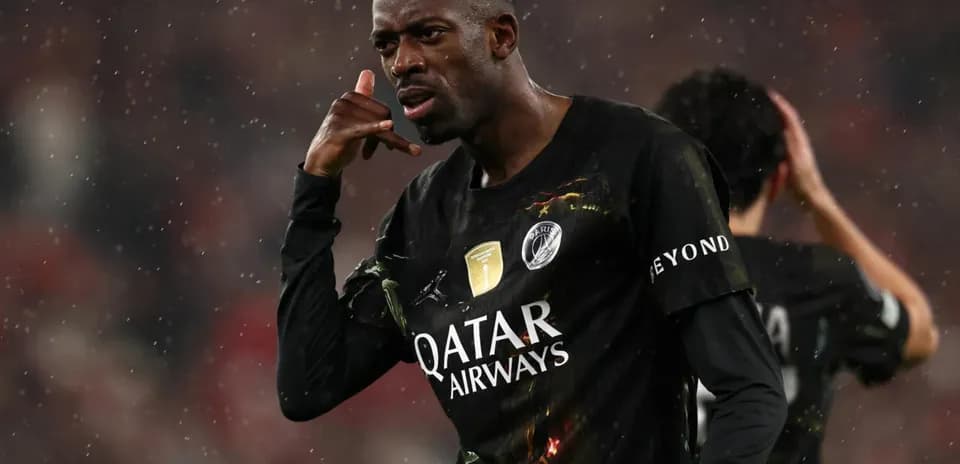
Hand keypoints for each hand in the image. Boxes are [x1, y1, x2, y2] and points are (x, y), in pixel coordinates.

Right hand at [304, 69, 421, 176]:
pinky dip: (377, 128)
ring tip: (373, 153)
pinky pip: (363, 129)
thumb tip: (368, 72)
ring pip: (377, 125)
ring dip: (383, 143)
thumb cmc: (340, 139)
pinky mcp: (339, 132)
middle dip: (389, 136)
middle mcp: (344, 103)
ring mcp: (340, 117)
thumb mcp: (355, 116)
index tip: (387, 141)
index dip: (388, 126)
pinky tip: (388, 126)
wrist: (320, 161)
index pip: (382, 109)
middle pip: (382, 116)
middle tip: (387, 149)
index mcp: (350, 97)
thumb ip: (363, 95)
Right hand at [768, 90, 829, 206]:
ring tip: (761, 110)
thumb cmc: (802, 182)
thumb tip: (782, 126)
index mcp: (799, 139)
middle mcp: (798, 140)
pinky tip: (764, 133)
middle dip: (776, 106)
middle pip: (787, 118)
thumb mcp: (795, 163)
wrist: (811, 197)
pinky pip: (780, 137)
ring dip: (775, 117)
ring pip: (784, 127)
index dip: (780, 104)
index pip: (789, 116)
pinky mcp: (791, 156)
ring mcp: (795, 148)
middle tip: (761, 97)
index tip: (768, 93)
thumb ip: (789, 145)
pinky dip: (773, 130)